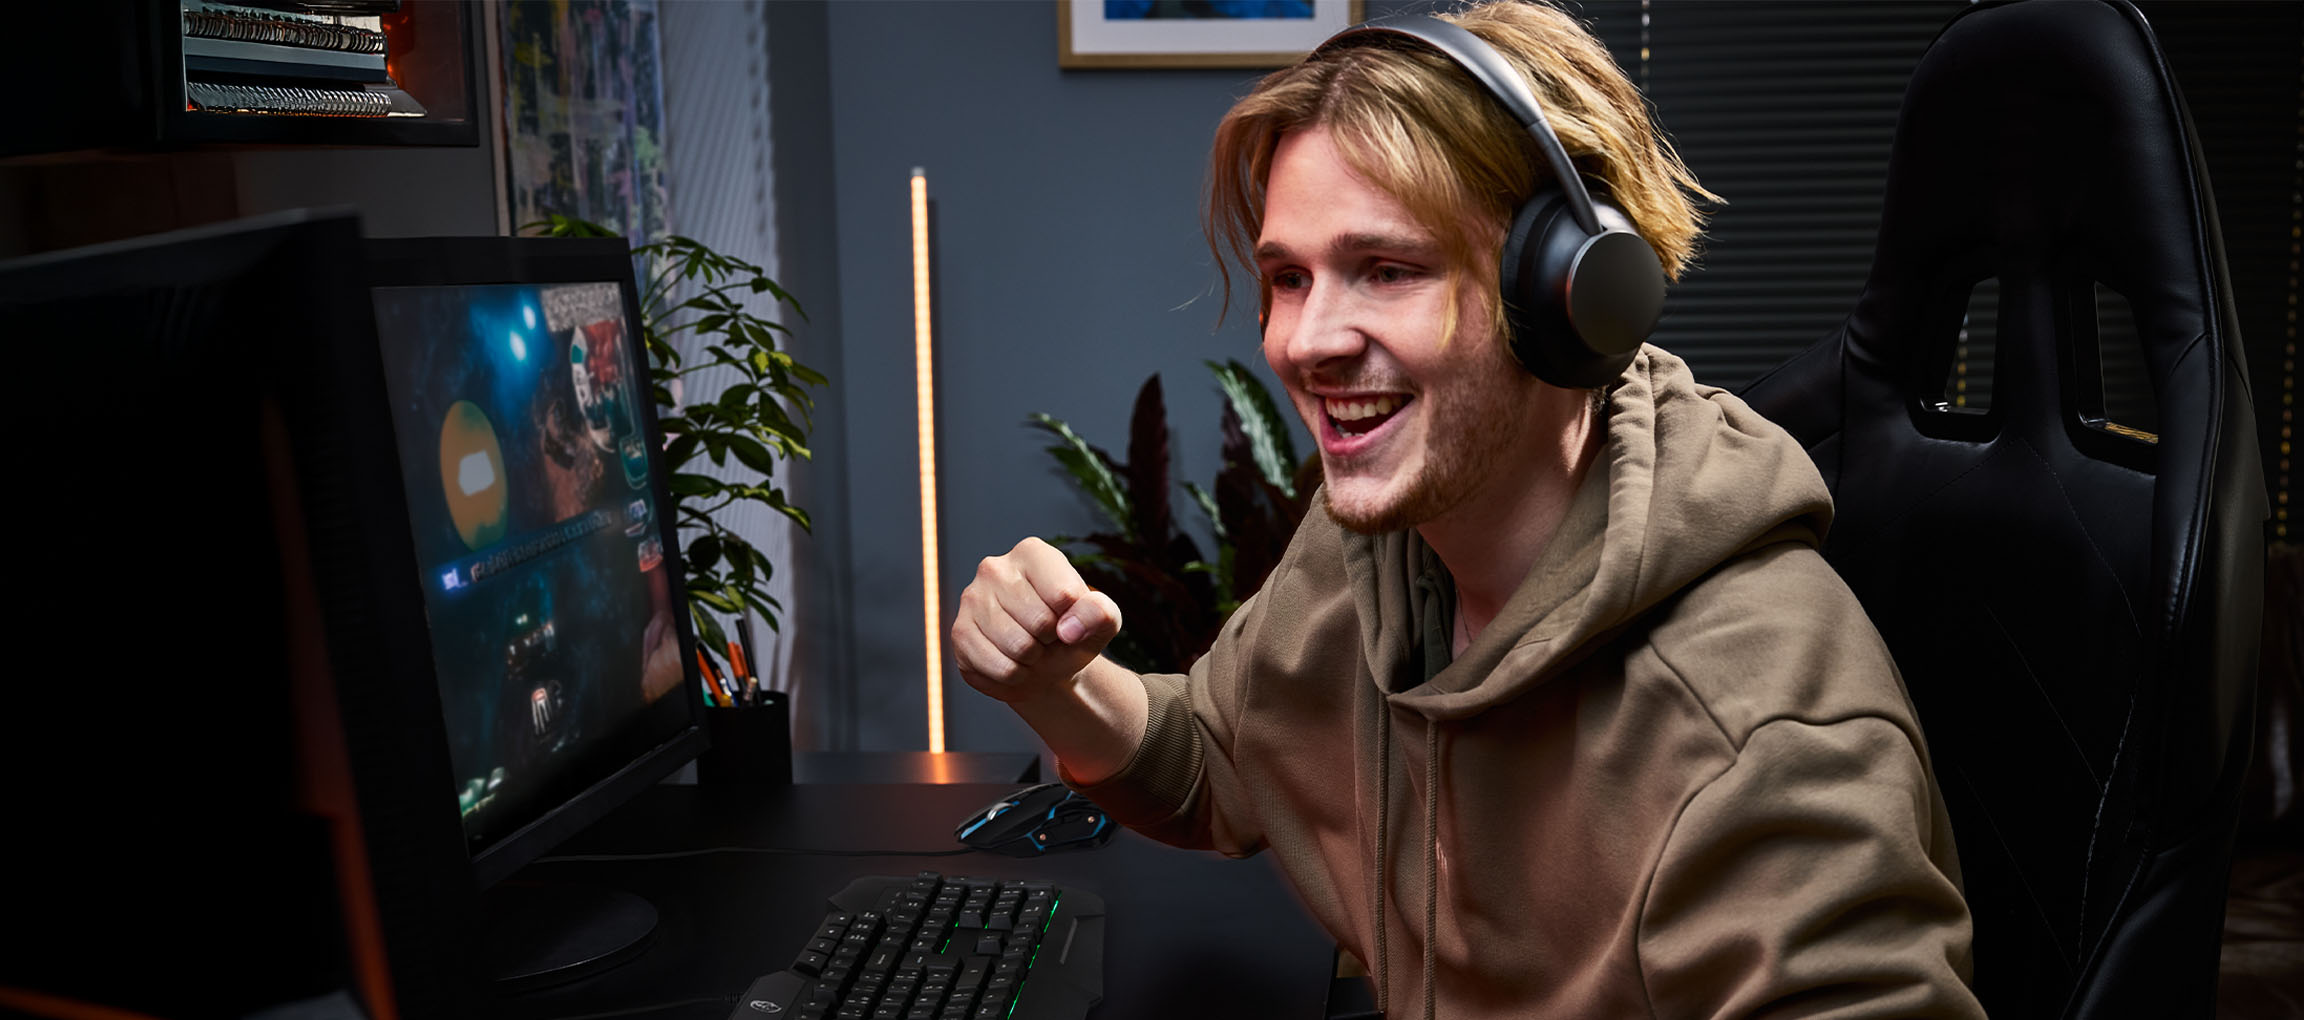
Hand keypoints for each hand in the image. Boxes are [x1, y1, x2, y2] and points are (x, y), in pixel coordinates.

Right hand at [952, 537, 1122, 705]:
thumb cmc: (1074, 633)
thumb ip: (1100, 613)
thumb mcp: (1102, 620)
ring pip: (1018, 647)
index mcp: (1032, 553)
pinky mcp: (959, 632)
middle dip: (1051, 641)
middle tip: (1046, 638)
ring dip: (1033, 660)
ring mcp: (972, 598)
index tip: (1068, 618)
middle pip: (1039, 622)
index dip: (1074, 619)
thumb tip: (1069, 628)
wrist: (1045, 665)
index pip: (1064, 595)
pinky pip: (999, 667)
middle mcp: (995, 568)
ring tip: (1030, 650)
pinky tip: (1012, 662)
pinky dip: (1015, 676)